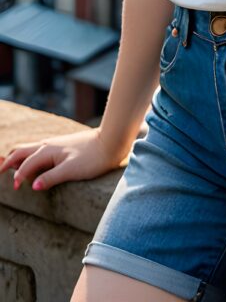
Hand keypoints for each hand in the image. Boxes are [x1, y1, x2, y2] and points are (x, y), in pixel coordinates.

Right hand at [0, 128, 125, 191]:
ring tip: (9, 166)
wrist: (110, 141)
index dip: (18, 176)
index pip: (26, 164)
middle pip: (21, 150)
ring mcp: (54, 143)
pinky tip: (32, 161)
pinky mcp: (61, 145)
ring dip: (17, 156)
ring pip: (29, 147)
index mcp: (47, 150)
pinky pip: (38, 149)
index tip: (15, 189)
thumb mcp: (71, 171)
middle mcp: (48, 144)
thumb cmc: (92, 158)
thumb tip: (33, 186)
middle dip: (8, 161)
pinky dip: (28, 155)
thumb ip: (51, 178)